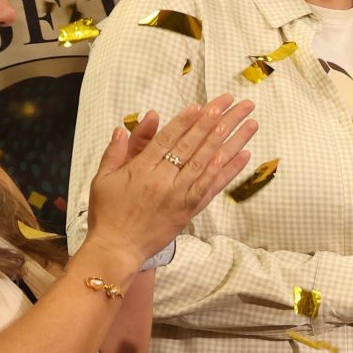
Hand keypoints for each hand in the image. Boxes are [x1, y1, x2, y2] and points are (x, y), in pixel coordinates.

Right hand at [81, 96, 257, 264]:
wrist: (118, 248)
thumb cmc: (107, 213)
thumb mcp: (103, 178)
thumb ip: (115, 151)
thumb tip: (124, 127)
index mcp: (141, 169)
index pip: (168, 139)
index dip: (187, 121)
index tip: (204, 106)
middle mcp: (164, 180)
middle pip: (194, 145)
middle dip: (217, 121)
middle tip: (236, 103)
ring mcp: (180, 195)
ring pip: (210, 162)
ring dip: (232, 140)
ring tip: (250, 122)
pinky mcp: (191, 209)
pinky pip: (213, 186)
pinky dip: (229, 170)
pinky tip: (244, 154)